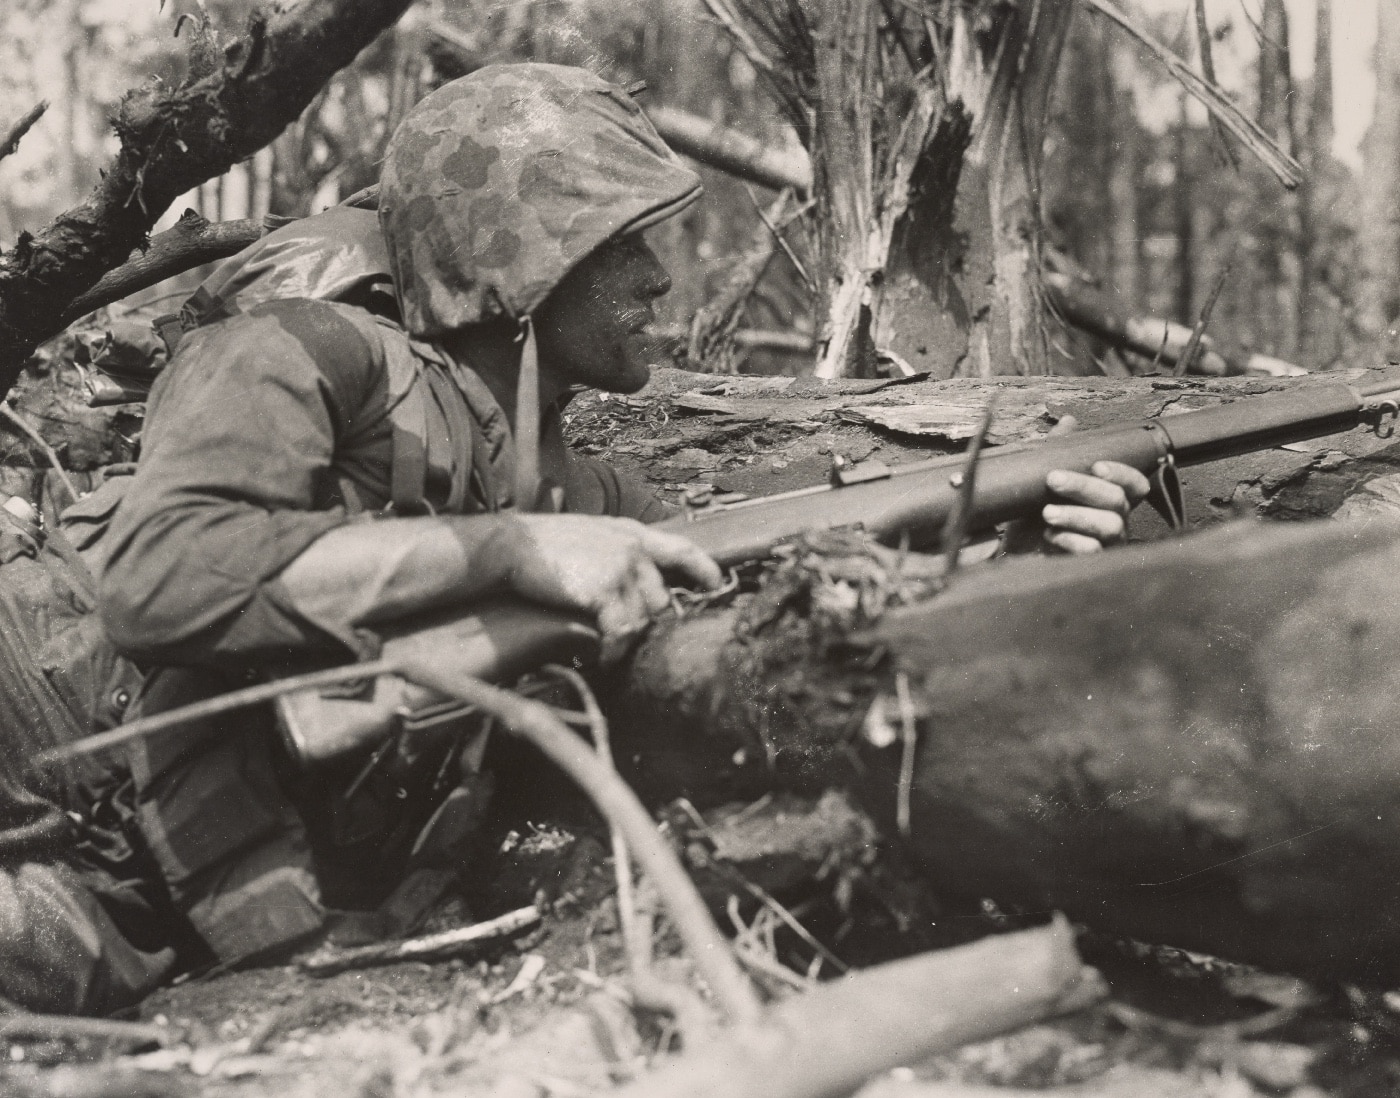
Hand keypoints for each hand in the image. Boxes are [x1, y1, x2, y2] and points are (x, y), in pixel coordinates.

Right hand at [501, 514, 721, 659]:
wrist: (513, 544)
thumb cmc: (545, 543)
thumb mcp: (591, 533)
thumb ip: (617, 549)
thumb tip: (629, 575)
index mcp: (633, 534)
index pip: (683, 550)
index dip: (704, 570)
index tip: (716, 585)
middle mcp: (634, 550)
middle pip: (661, 600)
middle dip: (646, 624)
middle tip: (627, 640)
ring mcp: (622, 570)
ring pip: (643, 620)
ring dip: (626, 639)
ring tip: (609, 650)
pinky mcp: (605, 591)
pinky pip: (622, 632)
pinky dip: (613, 650)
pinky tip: (602, 658)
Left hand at [1003, 415, 1150, 554]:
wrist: (1013, 552)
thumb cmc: (1033, 517)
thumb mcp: (1041, 482)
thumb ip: (1057, 452)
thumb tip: (1069, 420)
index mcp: (1109, 499)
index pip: (1135, 484)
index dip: (1122, 473)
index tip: (1097, 465)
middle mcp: (1115, 520)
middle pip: (1117, 499)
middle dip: (1084, 486)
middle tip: (1053, 479)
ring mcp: (1107, 544)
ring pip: (1110, 524)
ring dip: (1077, 515)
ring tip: (1047, 512)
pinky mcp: (1091, 565)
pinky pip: (1093, 550)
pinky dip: (1071, 540)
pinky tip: (1050, 535)